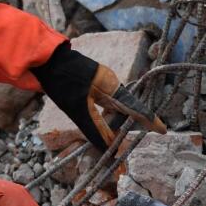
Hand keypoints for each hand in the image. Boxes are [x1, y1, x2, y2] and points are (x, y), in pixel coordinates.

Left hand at [30, 43, 166, 150]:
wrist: (43, 58)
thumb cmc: (61, 80)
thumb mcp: (77, 108)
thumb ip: (94, 128)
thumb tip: (109, 147)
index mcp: (112, 87)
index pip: (136, 107)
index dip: (149, 120)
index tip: (163, 130)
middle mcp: (110, 84)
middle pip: (128, 108)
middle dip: (137, 122)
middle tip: (148, 135)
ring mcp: (101, 83)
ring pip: (116, 106)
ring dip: (120, 121)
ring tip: (126, 136)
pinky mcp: (91, 84)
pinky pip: (106, 103)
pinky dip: (109, 115)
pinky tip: (108, 123)